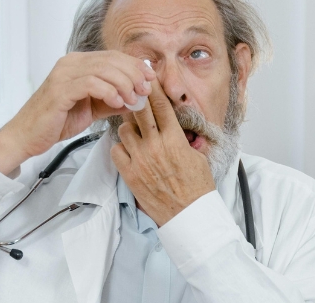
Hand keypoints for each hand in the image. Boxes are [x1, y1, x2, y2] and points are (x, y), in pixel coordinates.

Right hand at [0, 51, 155, 174]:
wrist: (29, 136)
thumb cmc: (58, 121)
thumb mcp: (93, 108)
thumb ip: (114, 100)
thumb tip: (139, 98)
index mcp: (78, 64)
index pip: (113, 56)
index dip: (135, 66)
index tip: (151, 80)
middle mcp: (70, 63)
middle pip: (111, 60)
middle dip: (133, 75)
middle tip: (145, 91)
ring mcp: (63, 74)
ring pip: (103, 69)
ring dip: (124, 84)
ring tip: (133, 100)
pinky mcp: (60, 90)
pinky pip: (91, 84)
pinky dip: (109, 92)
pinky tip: (117, 103)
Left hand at [110, 78, 214, 226]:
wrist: (188, 214)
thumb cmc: (197, 188)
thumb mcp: (198, 157)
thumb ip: (184, 140)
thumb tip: (178, 129)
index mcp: (175, 139)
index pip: (161, 105)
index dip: (152, 88)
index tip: (147, 75)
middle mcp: (155, 146)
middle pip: (140, 111)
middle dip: (135, 97)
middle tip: (132, 90)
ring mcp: (140, 160)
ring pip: (124, 130)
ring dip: (129, 128)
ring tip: (136, 133)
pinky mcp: (129, 174)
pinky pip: (116, 151)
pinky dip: (120, 148)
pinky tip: (129, 151)